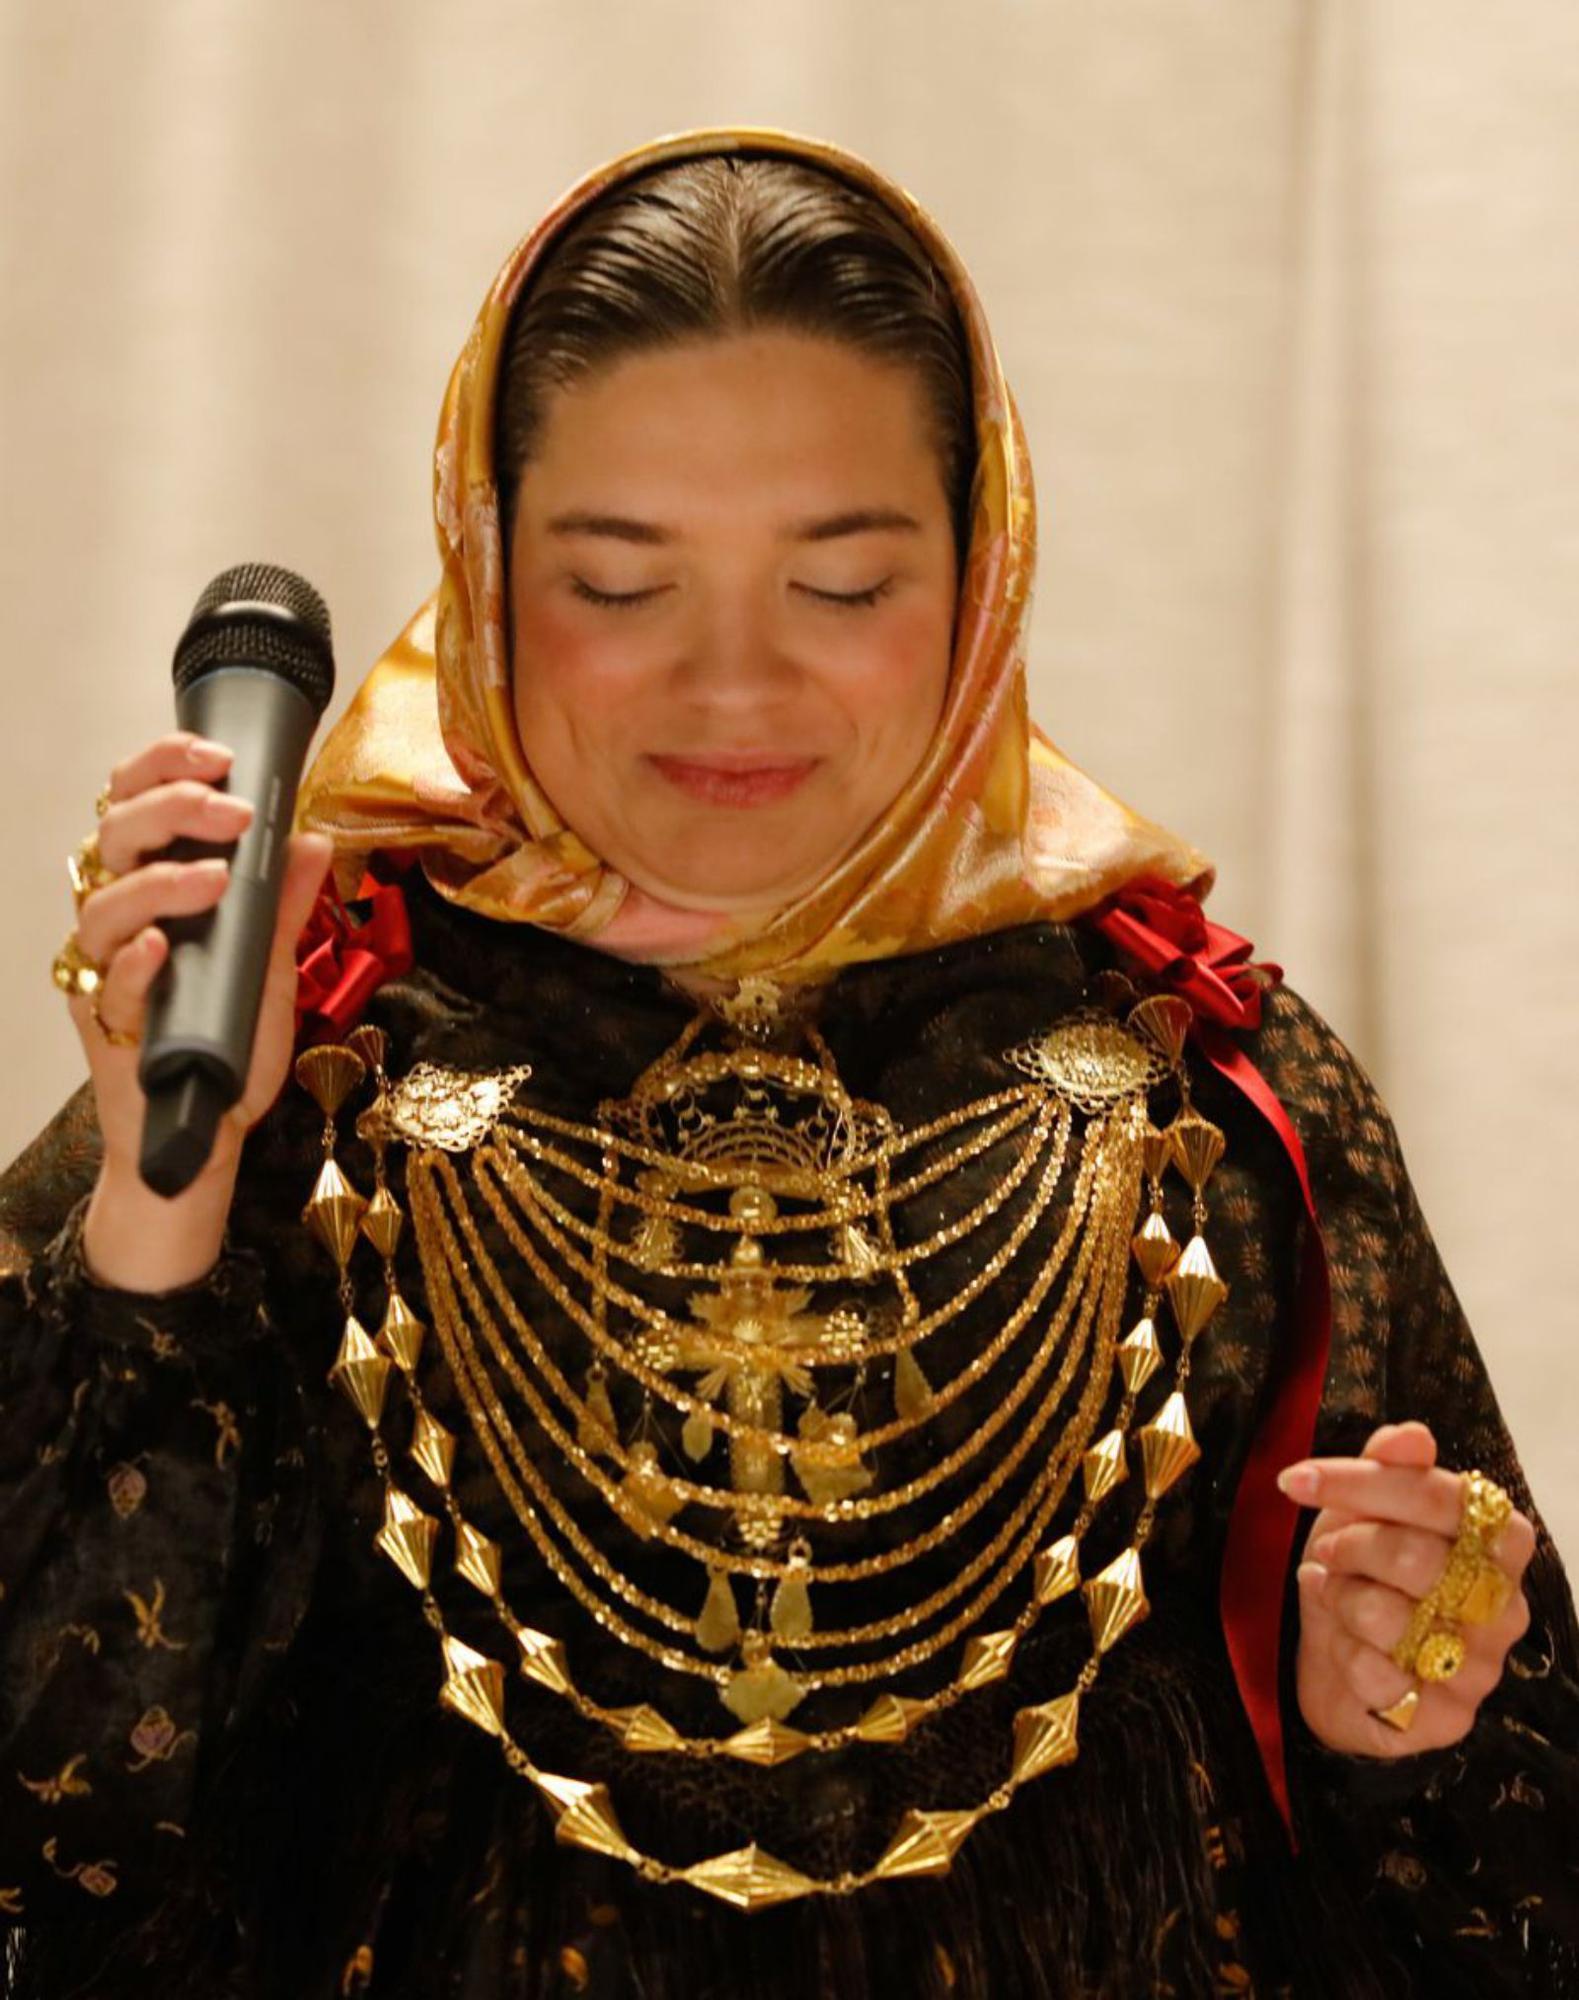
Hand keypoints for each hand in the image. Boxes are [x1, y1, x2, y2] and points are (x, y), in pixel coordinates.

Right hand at [69, 730, 332, 1186]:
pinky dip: (132, 960)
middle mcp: (118, 914)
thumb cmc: (230, 1042)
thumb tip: (312, 840)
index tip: (223, 758)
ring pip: (101, 903)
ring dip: (159, 883)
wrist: (207, 1128)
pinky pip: (104, 982)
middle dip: (172, 808)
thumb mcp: (272, 964)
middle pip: (114, 834)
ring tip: (216, 882)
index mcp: (151, 884)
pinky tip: (160, 949)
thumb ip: (285, 905)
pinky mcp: (102, 1021)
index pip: (136, 801)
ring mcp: (105, 966)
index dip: (166, 767)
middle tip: (233, 812)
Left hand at [1281, 1420, 1535, 1757]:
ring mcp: (1480, 1668)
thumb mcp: (1365, 1513)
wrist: (1342, 1671)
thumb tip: (1411, 1434)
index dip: (1362, 1481)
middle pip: (1415, 1555)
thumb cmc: (1364, 1577)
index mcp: (1498, 1542)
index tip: (1294, 1479)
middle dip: (1348, 1545)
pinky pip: (1377, 1677)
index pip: (1440, 1496)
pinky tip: (1344, 1648)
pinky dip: (1340, 1653)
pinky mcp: (1447, 1720)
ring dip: (1341, 1601)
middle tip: (1326, 1551)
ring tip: (1339, 1597)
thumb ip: (1390, 1469)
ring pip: (1391, 1617)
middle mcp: (1503, 1605)